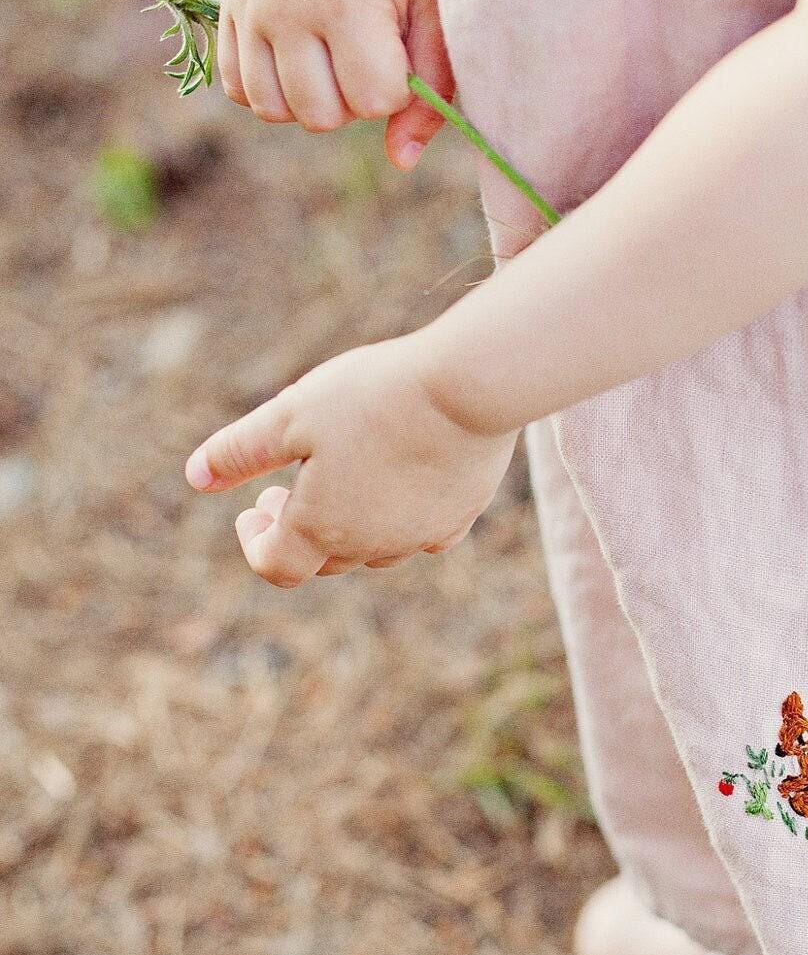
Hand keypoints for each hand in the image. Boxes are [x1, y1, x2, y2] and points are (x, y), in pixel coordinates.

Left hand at [186, 338, 519, 586]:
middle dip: (295, 530)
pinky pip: (419, 535)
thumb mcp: (289, 414)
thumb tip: (194, 476)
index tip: (252, 504)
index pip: (275, 565)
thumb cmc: (371, 396)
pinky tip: (397, 478)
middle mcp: (370, 547)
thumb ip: (239, 451)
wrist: (467, 388)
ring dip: (346, 526)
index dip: (254, 541)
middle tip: (287, 484)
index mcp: (320, 527)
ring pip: (372, 550)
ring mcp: (418, 539)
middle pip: (321, 561)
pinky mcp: (458, 519)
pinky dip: (397, 519)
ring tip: (343, 475)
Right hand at [217, 0, 449, 169]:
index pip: (373, 102)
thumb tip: (400, 161)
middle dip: (354, 100)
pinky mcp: (229, 3)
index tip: (402, 46)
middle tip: (368, 51)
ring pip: (272, 109)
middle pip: (319, 115)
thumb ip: (430, 94)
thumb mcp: (439, 17)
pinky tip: (300, 57)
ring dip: (311, 99)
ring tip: (334, 55)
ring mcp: (250, 1)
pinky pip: (238, 87)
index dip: (397, 88)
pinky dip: (270, 87)